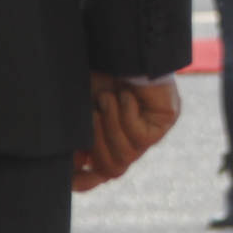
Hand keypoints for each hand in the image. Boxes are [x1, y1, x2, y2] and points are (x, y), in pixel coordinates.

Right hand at [73, 72, 182, 191]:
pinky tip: (126, 96)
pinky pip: (141, 138)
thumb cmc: (97, 75)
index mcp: (107, 140)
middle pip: (111, 169)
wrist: (119, 50)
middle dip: (97, 142)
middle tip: (93, 112)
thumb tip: (77, 166)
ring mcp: (148, 134)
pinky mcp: (163, 123)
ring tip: (108, 98)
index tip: (69, 179)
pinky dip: (127, 115)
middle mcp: (129, 141)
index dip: (85, 182)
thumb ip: (76, 139)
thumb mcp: (79, 110)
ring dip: (111, 125)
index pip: (98, 177)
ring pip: (127, 156)